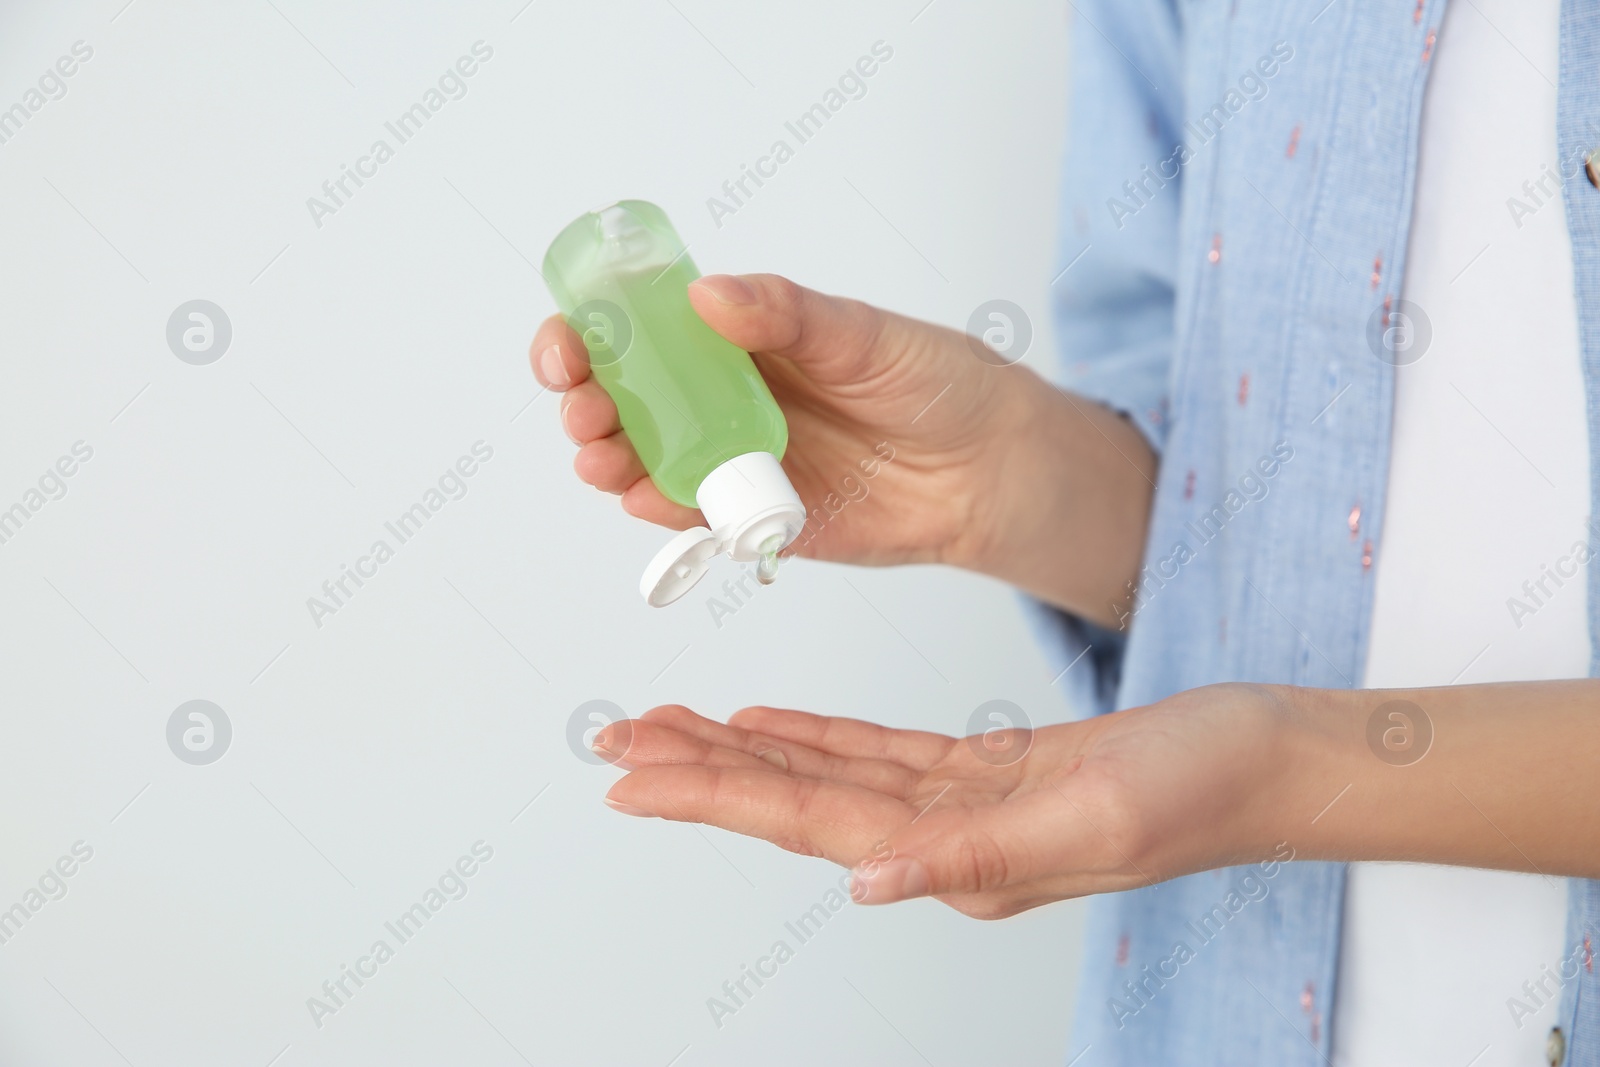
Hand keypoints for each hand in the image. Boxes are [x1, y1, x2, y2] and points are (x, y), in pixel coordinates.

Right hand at [529, 273, 1028, 567]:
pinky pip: (697, 519)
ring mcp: (735, 462)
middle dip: (587, 404)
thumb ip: (789, 315)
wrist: (990, 468)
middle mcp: (722, 401)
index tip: (569, 342)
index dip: (587, 335)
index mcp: (736, 342)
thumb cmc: (932, 382)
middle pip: (624, 402)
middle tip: (583, 408)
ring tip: (602, 457)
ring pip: (646, 463)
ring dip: (610, 460)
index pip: (637, 332)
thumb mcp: (863, 333)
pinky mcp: (758, 519)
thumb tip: (706, 294)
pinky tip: (647, 499)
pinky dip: (664, 512)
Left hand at [589, 684, 1300, 917]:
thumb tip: (865, 882)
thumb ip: (973, 856)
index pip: (806, 822)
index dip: (713, 796)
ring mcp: (961, 805)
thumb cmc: (1199, 794)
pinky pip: (876, 752)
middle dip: (698, 771)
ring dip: (742, 751)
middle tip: (615, 742)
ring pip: (823, 773)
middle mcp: (942, 839)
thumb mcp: (1090, 824)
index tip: (632, 780)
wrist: (1265, 760)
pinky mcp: (986, 769)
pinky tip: (769, 724)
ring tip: (668, 728)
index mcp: (956, 856)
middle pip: (793, 800)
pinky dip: (815, 737)